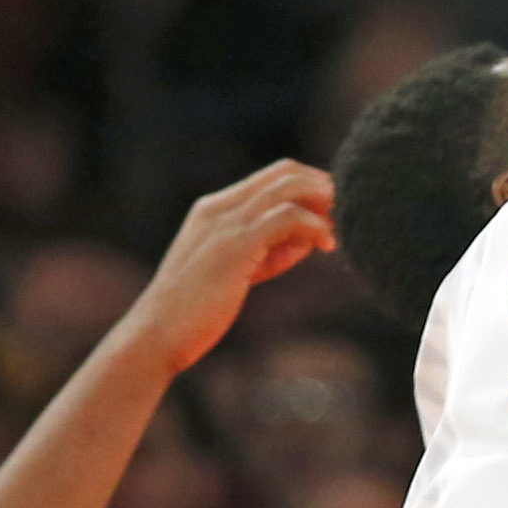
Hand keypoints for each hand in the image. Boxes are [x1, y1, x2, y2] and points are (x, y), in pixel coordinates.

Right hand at [121, 161, 339, 371]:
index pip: (273, 177)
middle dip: (325, 187)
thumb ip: (267, 250)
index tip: (336, 212)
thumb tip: (307, 240)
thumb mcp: (235, 270)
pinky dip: (316, 227)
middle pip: (286, 172)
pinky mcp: (234, 244)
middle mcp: (219, 207)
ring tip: (344, 230)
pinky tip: (329, 246)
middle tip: (350, 214)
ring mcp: (225, 222)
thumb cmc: (196, 311)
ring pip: (289, 187)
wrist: (156, 336)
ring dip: (326, 203)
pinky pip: (287, 218)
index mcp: (214, 209)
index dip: (312, 187)